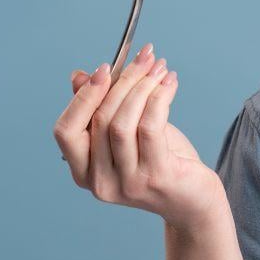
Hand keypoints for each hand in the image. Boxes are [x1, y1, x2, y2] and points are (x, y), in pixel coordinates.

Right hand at [53, 43, 224, 231]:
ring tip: (160, 67)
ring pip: (122, 122)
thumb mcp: (127, 135)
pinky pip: (150, 127)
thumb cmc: (160, 163)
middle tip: (144, 57)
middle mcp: (99, 182)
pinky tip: (170, 83)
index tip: (104, 67)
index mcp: (83, 172)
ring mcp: (127, 183)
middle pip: (99, 120)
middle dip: (123, 81)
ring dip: (142, 86)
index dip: (83, 96)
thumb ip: (101, 109)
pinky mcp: (156, 177)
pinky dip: (159, 98)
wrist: (193, 201)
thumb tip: (79, 76)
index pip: (66, 130)